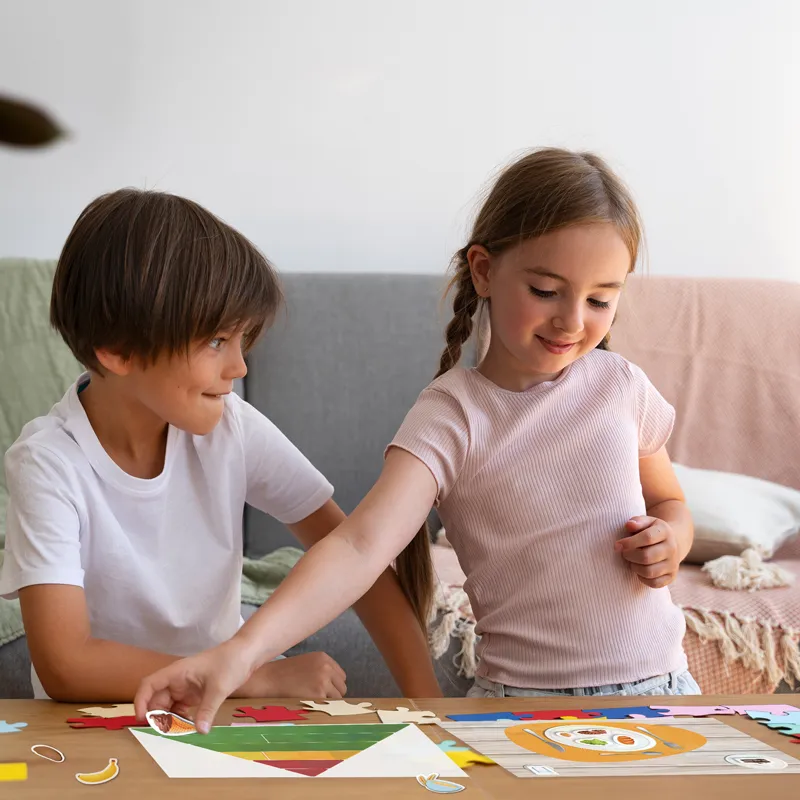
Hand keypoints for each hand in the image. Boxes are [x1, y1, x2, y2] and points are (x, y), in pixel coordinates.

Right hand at [134, 638, 255, 732]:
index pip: (149, 685)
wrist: (247, 654)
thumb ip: (207, 710)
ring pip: (169, 706)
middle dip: (158, 717)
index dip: (141, 701)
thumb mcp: (218, 688)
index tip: (141, 720)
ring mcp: (186, 686)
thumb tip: (199, 732)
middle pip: (158, 700)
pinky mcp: (195, 693)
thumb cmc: (230, 663)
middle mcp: (178, 680)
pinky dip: (181, 718)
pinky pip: (181, 708)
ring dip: (170, 720)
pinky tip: (189, 727)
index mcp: (177, 672)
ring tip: (177, 734)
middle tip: (165, 735)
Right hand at [243, 652, 346, 698]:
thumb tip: (337, 687)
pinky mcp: (318, 694)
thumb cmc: (284, 674)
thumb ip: (322, 670)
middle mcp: (326, 667)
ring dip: (326, 702)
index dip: (332, 685)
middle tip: (315, 698)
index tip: (322, 690)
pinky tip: (307, 705)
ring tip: (309, 701)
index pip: (341, 676)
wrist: (268, 680)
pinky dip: (320, 708)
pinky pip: (328, 706)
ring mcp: (323, 680)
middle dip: (332, 694)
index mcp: (324, 657)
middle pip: (342, 687)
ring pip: (337, 698)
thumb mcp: (306, 663)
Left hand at [615, 516, 679, 587]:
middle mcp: (672, 548)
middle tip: (624, 553)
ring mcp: (673, 564)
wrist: (672, 543)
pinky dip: (642, 578)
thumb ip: (637, 522)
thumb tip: (629, 525)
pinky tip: (639, 569)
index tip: (618, 545)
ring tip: (632, 561)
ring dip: (635, 567)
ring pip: (649, 572)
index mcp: (665, 532)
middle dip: (629, 555)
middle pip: (646, 557)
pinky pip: (654, 583)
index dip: (629, 542)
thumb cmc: (651, 531)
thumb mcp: (646, 522)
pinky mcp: (671, 577)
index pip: (647, 538)